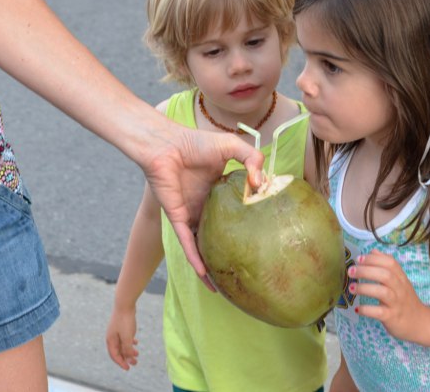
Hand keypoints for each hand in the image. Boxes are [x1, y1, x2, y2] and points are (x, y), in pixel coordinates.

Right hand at [106, 307, 139, 369]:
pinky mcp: (121, 326)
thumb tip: (128, 357)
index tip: (128, 368)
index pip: (114, 355)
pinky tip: (136, 343)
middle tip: (135, 363)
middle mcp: (112, 337)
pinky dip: (130, 342)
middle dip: (126, 358)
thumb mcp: (127, 337)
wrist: (125, 304)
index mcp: (110, 340)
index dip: (121, 363)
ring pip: (122, 344)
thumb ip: (127, 348)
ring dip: (129, 350)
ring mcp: (116, 331)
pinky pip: (125, 337)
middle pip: (118, 351)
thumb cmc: (125, 320)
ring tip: (137, 354)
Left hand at [142, 126, 263, 280]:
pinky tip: (205, 275)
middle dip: (228, 253)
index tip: (264, 235)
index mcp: (217, 191)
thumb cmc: (195, 142)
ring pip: (201, 246)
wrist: (165, 143)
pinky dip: (195, 259)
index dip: (248, 223)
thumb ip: (252, 159)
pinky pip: (187, 243)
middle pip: (218, 235)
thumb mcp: (232, 147)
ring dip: (209, 267)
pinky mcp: (178, 218)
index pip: (235, 212)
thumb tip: (261, 184)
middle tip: (245, 270)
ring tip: (222, 288)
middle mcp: (205, 206)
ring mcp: (191, 214)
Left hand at [348, 249, 429, 341]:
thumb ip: (387, 266)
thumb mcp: (399, 281)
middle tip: (350, 271)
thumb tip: (372, 251)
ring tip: (351, 288)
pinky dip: (367, 310)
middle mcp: (400, 289)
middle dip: (366, 271)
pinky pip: (379, 312)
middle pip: (385, 275)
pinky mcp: (392, 318)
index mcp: (401, 278)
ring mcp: (397, 303)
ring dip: (364, 288)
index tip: (358, 259)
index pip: (390, 263)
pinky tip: (357, 308)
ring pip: (382, 292)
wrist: (421, 323)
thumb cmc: (405, 300)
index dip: (373, 259)